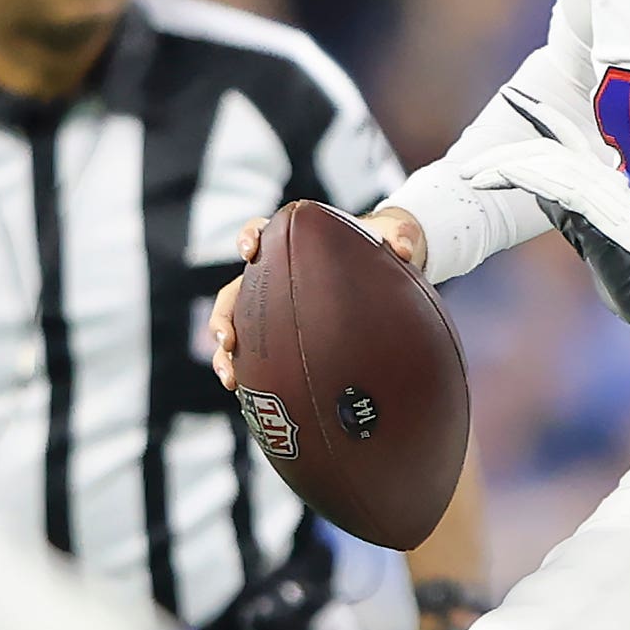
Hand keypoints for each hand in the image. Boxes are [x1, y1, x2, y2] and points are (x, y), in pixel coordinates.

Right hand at [206, 205, 431, 383]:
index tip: (248, 251)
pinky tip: (254, 396)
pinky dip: (252, 373)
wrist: (385, 269)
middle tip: (227, 339)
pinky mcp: (282, 332)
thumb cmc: (380, 248)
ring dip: (227, 354)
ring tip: (230, 379)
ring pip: (238, 328)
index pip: (261, 233)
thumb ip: (400, 239)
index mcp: (291, 245)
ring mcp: (273, 306)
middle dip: (223, 317)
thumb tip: (406, 252)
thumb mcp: (394, 239)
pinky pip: (260, 353)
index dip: (249, 237)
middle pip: (233, 292)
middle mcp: (273, 276)